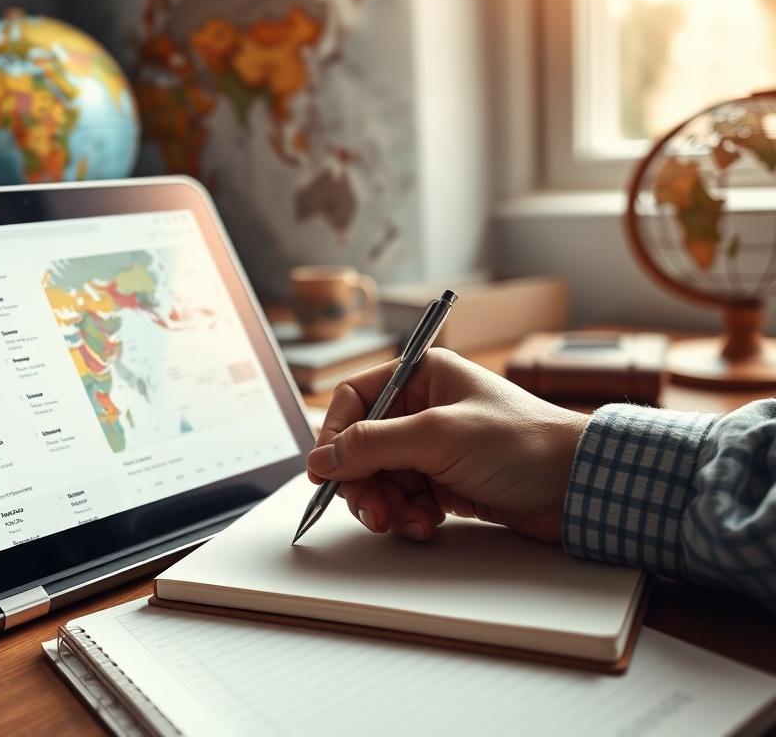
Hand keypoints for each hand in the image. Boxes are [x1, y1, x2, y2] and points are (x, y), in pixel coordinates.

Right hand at [306, 349, 588, 542]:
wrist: (579, 486)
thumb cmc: (523, 443)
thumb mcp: (438, 435)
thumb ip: (374, 444)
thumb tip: (322, 458)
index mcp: (422, 376)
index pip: (356, 400)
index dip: (335, 436)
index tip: (324, 472)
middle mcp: (424, 408)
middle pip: (363, 445)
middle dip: (362, 481)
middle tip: (370, 510)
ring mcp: (435, 447)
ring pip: (381, 477)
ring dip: (385, 504)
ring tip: (402, 522)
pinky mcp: (447, 481)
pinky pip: (406, 499)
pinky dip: (407, 516)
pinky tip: (425, 525)